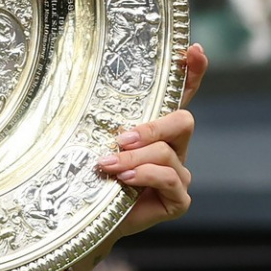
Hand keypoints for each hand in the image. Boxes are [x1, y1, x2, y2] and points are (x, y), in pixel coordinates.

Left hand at [98, 43, 206, 238]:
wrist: (84, 220)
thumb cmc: (88, 177)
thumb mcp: (91, 141)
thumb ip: (98, 120)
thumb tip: (77, 84)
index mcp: (155, 130)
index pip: (178, 96)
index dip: (191, 73)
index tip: (193, 50)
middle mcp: (172, 148)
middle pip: (182, 120)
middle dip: (153, 126)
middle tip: (120, 138)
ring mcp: (178, 174)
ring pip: (168, 153)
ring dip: (134, 157)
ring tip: (107, 165)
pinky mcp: (178, 199)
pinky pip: (169, 179)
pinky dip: (144, 175)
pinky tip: (123, 179)